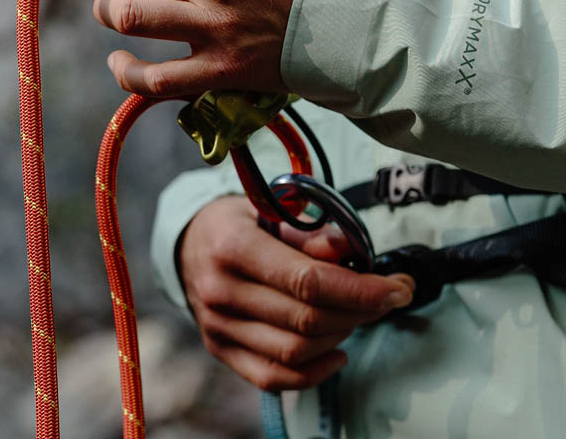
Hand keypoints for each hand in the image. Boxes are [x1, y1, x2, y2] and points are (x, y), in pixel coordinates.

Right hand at [179, 196, 414, 390]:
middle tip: (387, 297)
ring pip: (296, 352)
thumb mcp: (272, 209)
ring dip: (341, 336)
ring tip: (355, 313)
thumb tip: (351, 253)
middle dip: (361, 311)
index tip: (398, 288)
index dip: (361, 289)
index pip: (307, 280)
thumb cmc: (239, 222)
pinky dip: (315, 373)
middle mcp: (220, 290)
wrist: (189, 242)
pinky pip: (273, 377)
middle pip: (307, 319)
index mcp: (232, 246)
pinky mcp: (220, 349)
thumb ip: (311, 232)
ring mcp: (217, 325)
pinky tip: (337, 352)